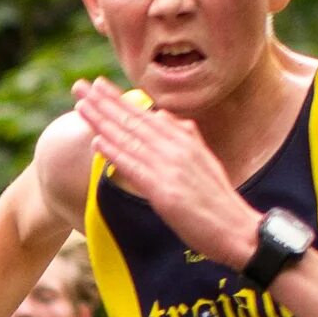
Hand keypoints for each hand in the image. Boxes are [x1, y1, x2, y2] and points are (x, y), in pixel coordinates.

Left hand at [71, 78, 261, 267]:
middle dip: (104, 102)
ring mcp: (170, 167)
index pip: (146, 115)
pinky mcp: (165, 190)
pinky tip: (97, 141)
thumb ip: (185, 137)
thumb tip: (165, 117)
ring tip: (81, 105)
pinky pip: (135, 167)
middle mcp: (177, 147)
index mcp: (185, 139)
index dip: (119, 100)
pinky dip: (114, 152)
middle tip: (79, 86)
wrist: (238, 230)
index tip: (98, 87)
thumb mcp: (204, 161)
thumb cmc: (219, 202)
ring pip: (131, 139)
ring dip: (103, 121)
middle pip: (134, 120)